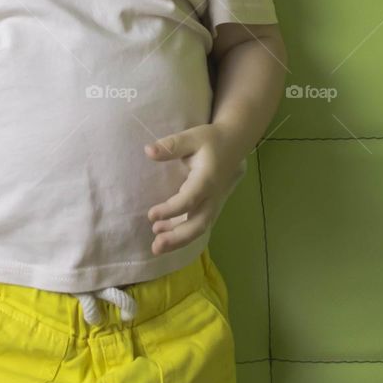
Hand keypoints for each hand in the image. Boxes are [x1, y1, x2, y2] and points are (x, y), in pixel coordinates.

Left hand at [144, 123, 244, 254]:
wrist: (234, 144)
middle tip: (156, 246)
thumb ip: (171, 145)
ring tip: (157, 246)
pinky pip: (198, 224)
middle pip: (198, 224)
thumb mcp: (191, 136)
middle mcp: (212, 196)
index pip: (189, 200)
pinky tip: (164, 233)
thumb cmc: (211, 140)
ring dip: (179, 240)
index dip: (170, 210)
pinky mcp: (210, 206)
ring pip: (199, 228)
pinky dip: (183, 233)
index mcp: (207, 180)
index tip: (151, 215)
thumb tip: (148, 151)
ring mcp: (213, 204)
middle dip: (178, 238)